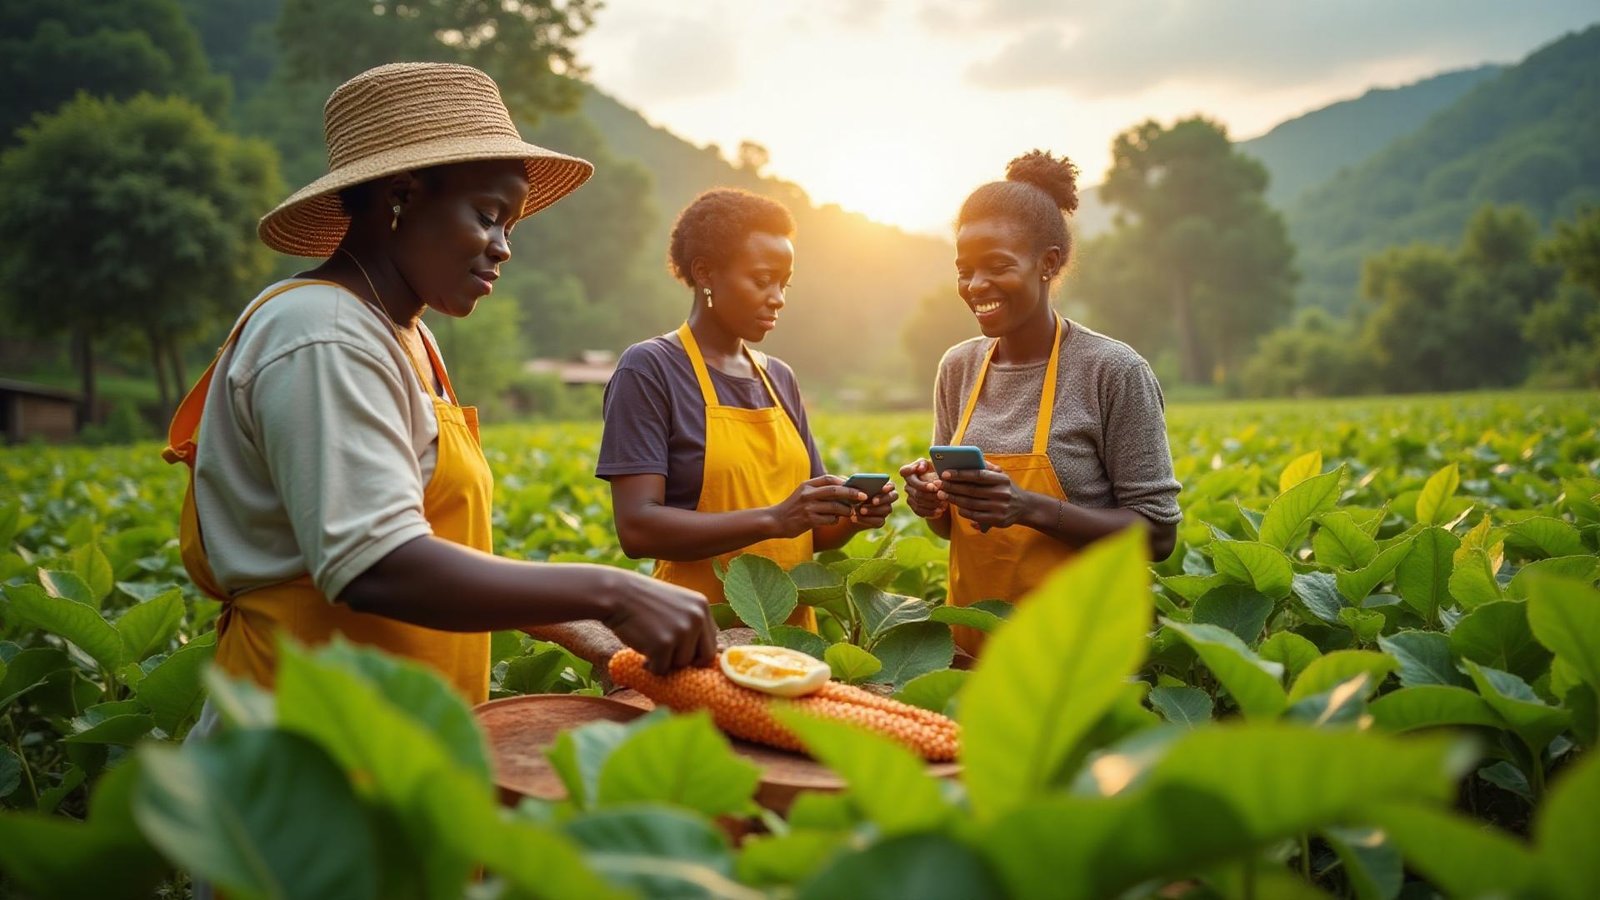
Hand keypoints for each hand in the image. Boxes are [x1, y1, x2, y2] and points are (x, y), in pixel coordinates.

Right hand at [596, 569, 717, 674]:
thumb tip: (721, 651)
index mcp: (702, 606)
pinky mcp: (663, 644)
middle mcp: (697, 618)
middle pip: (703, 657)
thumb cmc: (644, 602)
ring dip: (664, 661)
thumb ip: (694, 624)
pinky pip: (661, 669)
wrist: (616, 594)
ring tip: (649, 643)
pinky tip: (642, 647)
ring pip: (681, 665)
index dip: (695, 652)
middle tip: (666, 652)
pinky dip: (650, 665)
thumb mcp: (677, 605)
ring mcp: (681, 631)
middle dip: (684, 660)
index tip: (679, 650)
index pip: (712, 643)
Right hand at [771, 475, 859, 537]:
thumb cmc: (795, 507)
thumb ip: (821, 488)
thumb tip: (845, 483)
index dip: (844, 481)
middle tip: (864, 497)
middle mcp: (807, 494)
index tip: (856, 485)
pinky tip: (835, 520)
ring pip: (835, 506)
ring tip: (851, 512)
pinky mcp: (809, 521)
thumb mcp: (804, 493)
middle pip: (835, 491)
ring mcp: (808, 508)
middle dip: (851, 493)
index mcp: (807, 485)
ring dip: (846, 510)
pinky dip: (836, 520)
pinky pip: (830, 519)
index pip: (829, 478)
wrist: (776, 521)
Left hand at [848, 481, 897, 528]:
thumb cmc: (850, 496)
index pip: (891, 486)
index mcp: (882, 487)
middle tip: (873, 501)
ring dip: (873, 510)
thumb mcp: (850, 488)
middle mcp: (887, 498)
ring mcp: (885, 510)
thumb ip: (853, 484)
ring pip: (886, 510)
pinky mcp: (880, 521)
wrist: (847, 512)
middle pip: (893, 497)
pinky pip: (878, 521)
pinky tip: (855, 518)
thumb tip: (852, 483)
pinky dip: (866, 520)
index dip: (889, 487)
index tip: (882, 488)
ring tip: (860, 510)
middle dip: (883, 498)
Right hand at [899, 458, 946, 518]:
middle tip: (940, 492)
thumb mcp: (934, 464)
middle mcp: (908, 485)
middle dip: (929, 492)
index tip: (923, 472)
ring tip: (944, 502)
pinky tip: (940, 511)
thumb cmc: (937, 471)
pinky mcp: (914, 507)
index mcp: (910, 472)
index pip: (904, 471)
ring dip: (932, 502)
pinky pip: (920, 511)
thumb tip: (921, 468)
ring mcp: (910, 496)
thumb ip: (926, 463)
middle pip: (916, 490)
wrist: (941, 487)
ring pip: (919, 501)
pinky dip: (931, 512)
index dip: (912, 473)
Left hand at [938, 462, 1028, 529]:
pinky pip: (974, 516)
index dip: (960, 474)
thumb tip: (969, 458)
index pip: (978, 475)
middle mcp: (1001, 493)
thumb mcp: (1002, 475)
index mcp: (1002, 479)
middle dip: (952, 487)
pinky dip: (963, 511)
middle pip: (971, 490)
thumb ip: (987, 467)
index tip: (944, 473)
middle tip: (938, 484)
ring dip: (953, 499)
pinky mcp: (997, 520)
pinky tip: (955, 506)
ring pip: (970, 504)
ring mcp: (999, 508)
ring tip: (942, 494)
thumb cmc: (1007, 488)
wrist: (1025, 507)